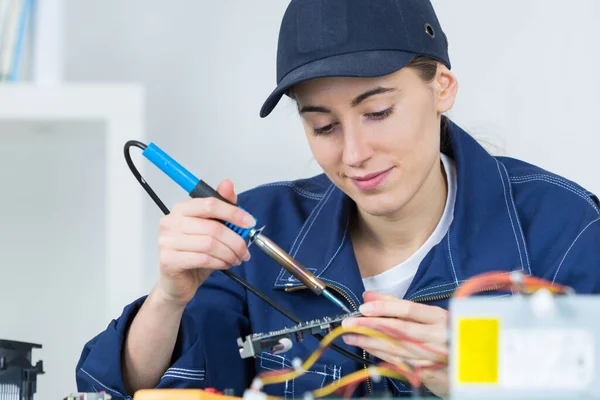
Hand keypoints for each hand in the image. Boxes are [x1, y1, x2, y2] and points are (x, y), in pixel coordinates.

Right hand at [155, 179, 254, 305]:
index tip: (249, 223)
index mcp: (182, 209)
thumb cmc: (195, 254)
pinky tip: (224, 264)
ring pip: (210, 244)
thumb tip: (228, 183)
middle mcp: (171, 222)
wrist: (178, 283)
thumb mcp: (213, 229)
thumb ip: (222, 207)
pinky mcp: (168, 259)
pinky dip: (220, 262)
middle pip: (213, 227)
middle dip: (235, 240)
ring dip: (229, 253)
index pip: (210, 204)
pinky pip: (203, 258)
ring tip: (236, 259)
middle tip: (244, 250)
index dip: (233, 213)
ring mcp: (167, 241)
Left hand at [342, 291, 448, 397]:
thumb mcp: (425, 315)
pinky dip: (381, 354)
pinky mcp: (429, 371)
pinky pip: (399, 361)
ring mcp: (433, 356)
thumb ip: (396, 304)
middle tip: (349, 324)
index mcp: (439, 317)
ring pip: (396, 348)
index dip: (385, 307)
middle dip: (370, 326)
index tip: (363, 307)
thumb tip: (369, 295)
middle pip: (399, 330)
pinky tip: (367, 348)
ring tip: (351, 337)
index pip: (409, 309)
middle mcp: (438, 336)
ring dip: (370, 342)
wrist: (470, 362)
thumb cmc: (443, 332)